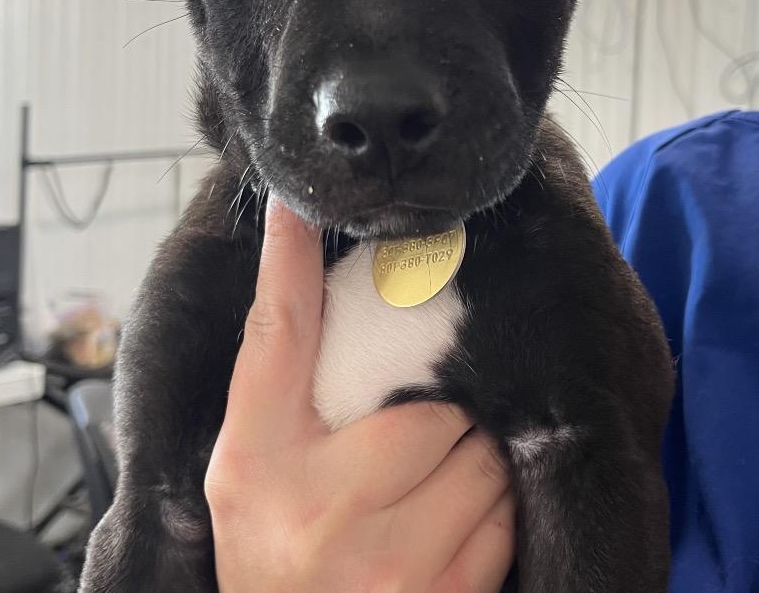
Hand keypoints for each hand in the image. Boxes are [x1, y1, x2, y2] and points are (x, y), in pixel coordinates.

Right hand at [205, 201, 515, 591]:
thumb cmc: (276, 549)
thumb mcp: (256, 472)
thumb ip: (287, 395)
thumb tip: (319, 282)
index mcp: (254, 460)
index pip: (276, 336)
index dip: (285, 260)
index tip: (295, 202)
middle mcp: (311, 509)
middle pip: (428, 409)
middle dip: (441, 419)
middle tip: (418, 443)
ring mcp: (378, 564)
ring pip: (481, 460)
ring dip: (477, 463)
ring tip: (433, 490)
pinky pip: (504, 519)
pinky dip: (495, 515)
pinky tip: (452, 533)